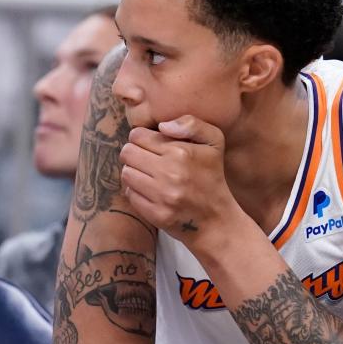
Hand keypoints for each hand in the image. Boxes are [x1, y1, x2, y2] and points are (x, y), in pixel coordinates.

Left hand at [118, 115, 241, 245]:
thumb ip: (192, 124)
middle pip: (127, 153)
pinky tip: (150, 191)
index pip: (138, 135)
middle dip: (134, 153)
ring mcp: (162, 195)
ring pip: (126, 173)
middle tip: (146, 160)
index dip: (142, 138)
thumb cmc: (212, 176)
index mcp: (181, 152)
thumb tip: (162, 126)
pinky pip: (130, 195)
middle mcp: (170, 173)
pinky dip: (136, 192)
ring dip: (134, 172)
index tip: (151, 145)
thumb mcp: (214, 142)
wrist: (216, 219)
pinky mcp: (156, 214)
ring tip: (148, 175)